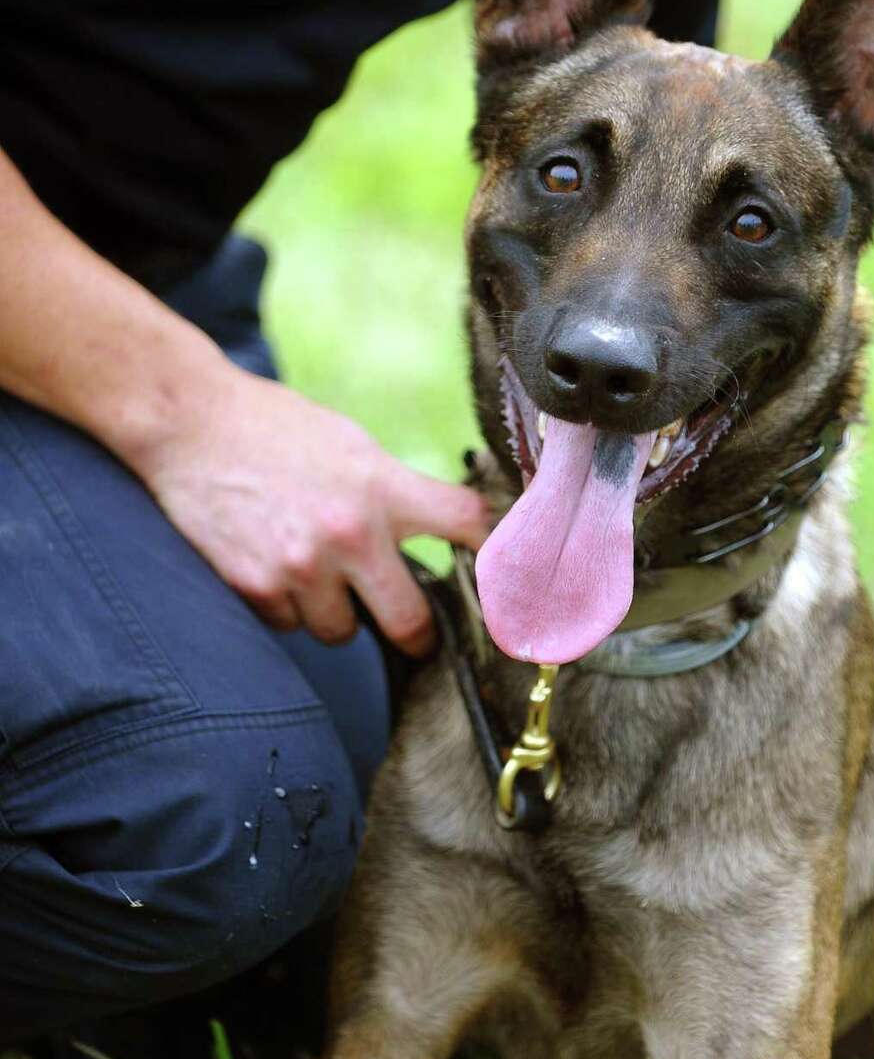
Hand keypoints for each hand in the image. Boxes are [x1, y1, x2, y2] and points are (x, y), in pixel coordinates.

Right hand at [131, 364, 488, 653]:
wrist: (188, 422)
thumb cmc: (274, 428)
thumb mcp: (351, 445)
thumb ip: (393, 490)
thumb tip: (442, 530)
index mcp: (382, 487)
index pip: (466, 525)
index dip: (493, 555)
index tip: (501, 578)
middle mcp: (349, 533)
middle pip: (411, 622)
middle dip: (416, 634)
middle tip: (417, 635)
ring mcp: (301, 566)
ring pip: (343, 631)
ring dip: (339, 614)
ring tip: (320, 575)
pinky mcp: (256, 587)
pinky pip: (291, 625)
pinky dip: (290, 608)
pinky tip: (275, 568)